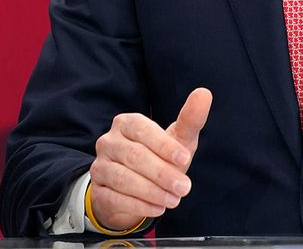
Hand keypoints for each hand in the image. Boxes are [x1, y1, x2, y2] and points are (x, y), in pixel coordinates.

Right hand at [88, 88, 211, 231]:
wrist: (134, 188)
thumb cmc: (159, 157)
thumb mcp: (176, 139)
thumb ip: (190, 119)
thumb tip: (204, 93)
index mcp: (127, 123)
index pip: (142, 129)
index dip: (164, 145)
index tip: (184, 159)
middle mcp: (109, 141)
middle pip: (134, 156)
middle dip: (162, 173)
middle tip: (184, 187)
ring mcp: (100, 166)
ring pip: (123, 178)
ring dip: (152, 191)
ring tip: (173, 200)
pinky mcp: (98, 190)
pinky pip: (115, 198)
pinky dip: (139, 205)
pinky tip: (157, 208)